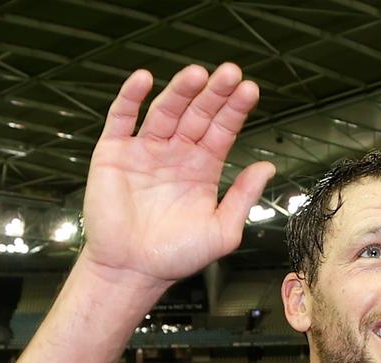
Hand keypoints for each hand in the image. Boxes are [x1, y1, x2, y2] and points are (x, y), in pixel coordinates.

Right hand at [82, 64, 275, 286]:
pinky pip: (121, 118)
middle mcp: (175, 153)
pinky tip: (144, 79)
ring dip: (180, 91)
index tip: (250, 89)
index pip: (222, 129)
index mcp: (202, 168)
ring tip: (196, 74)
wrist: (132, 272)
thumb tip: (267, 167)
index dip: (235, 109)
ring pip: (165, 111)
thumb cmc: (175, 256)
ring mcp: (144, 150)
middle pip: (197, 114)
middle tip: (230, 72)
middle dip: (213, 93)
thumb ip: (243, 197)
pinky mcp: (113, 153)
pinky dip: (131, 97)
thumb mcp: (222, 231)